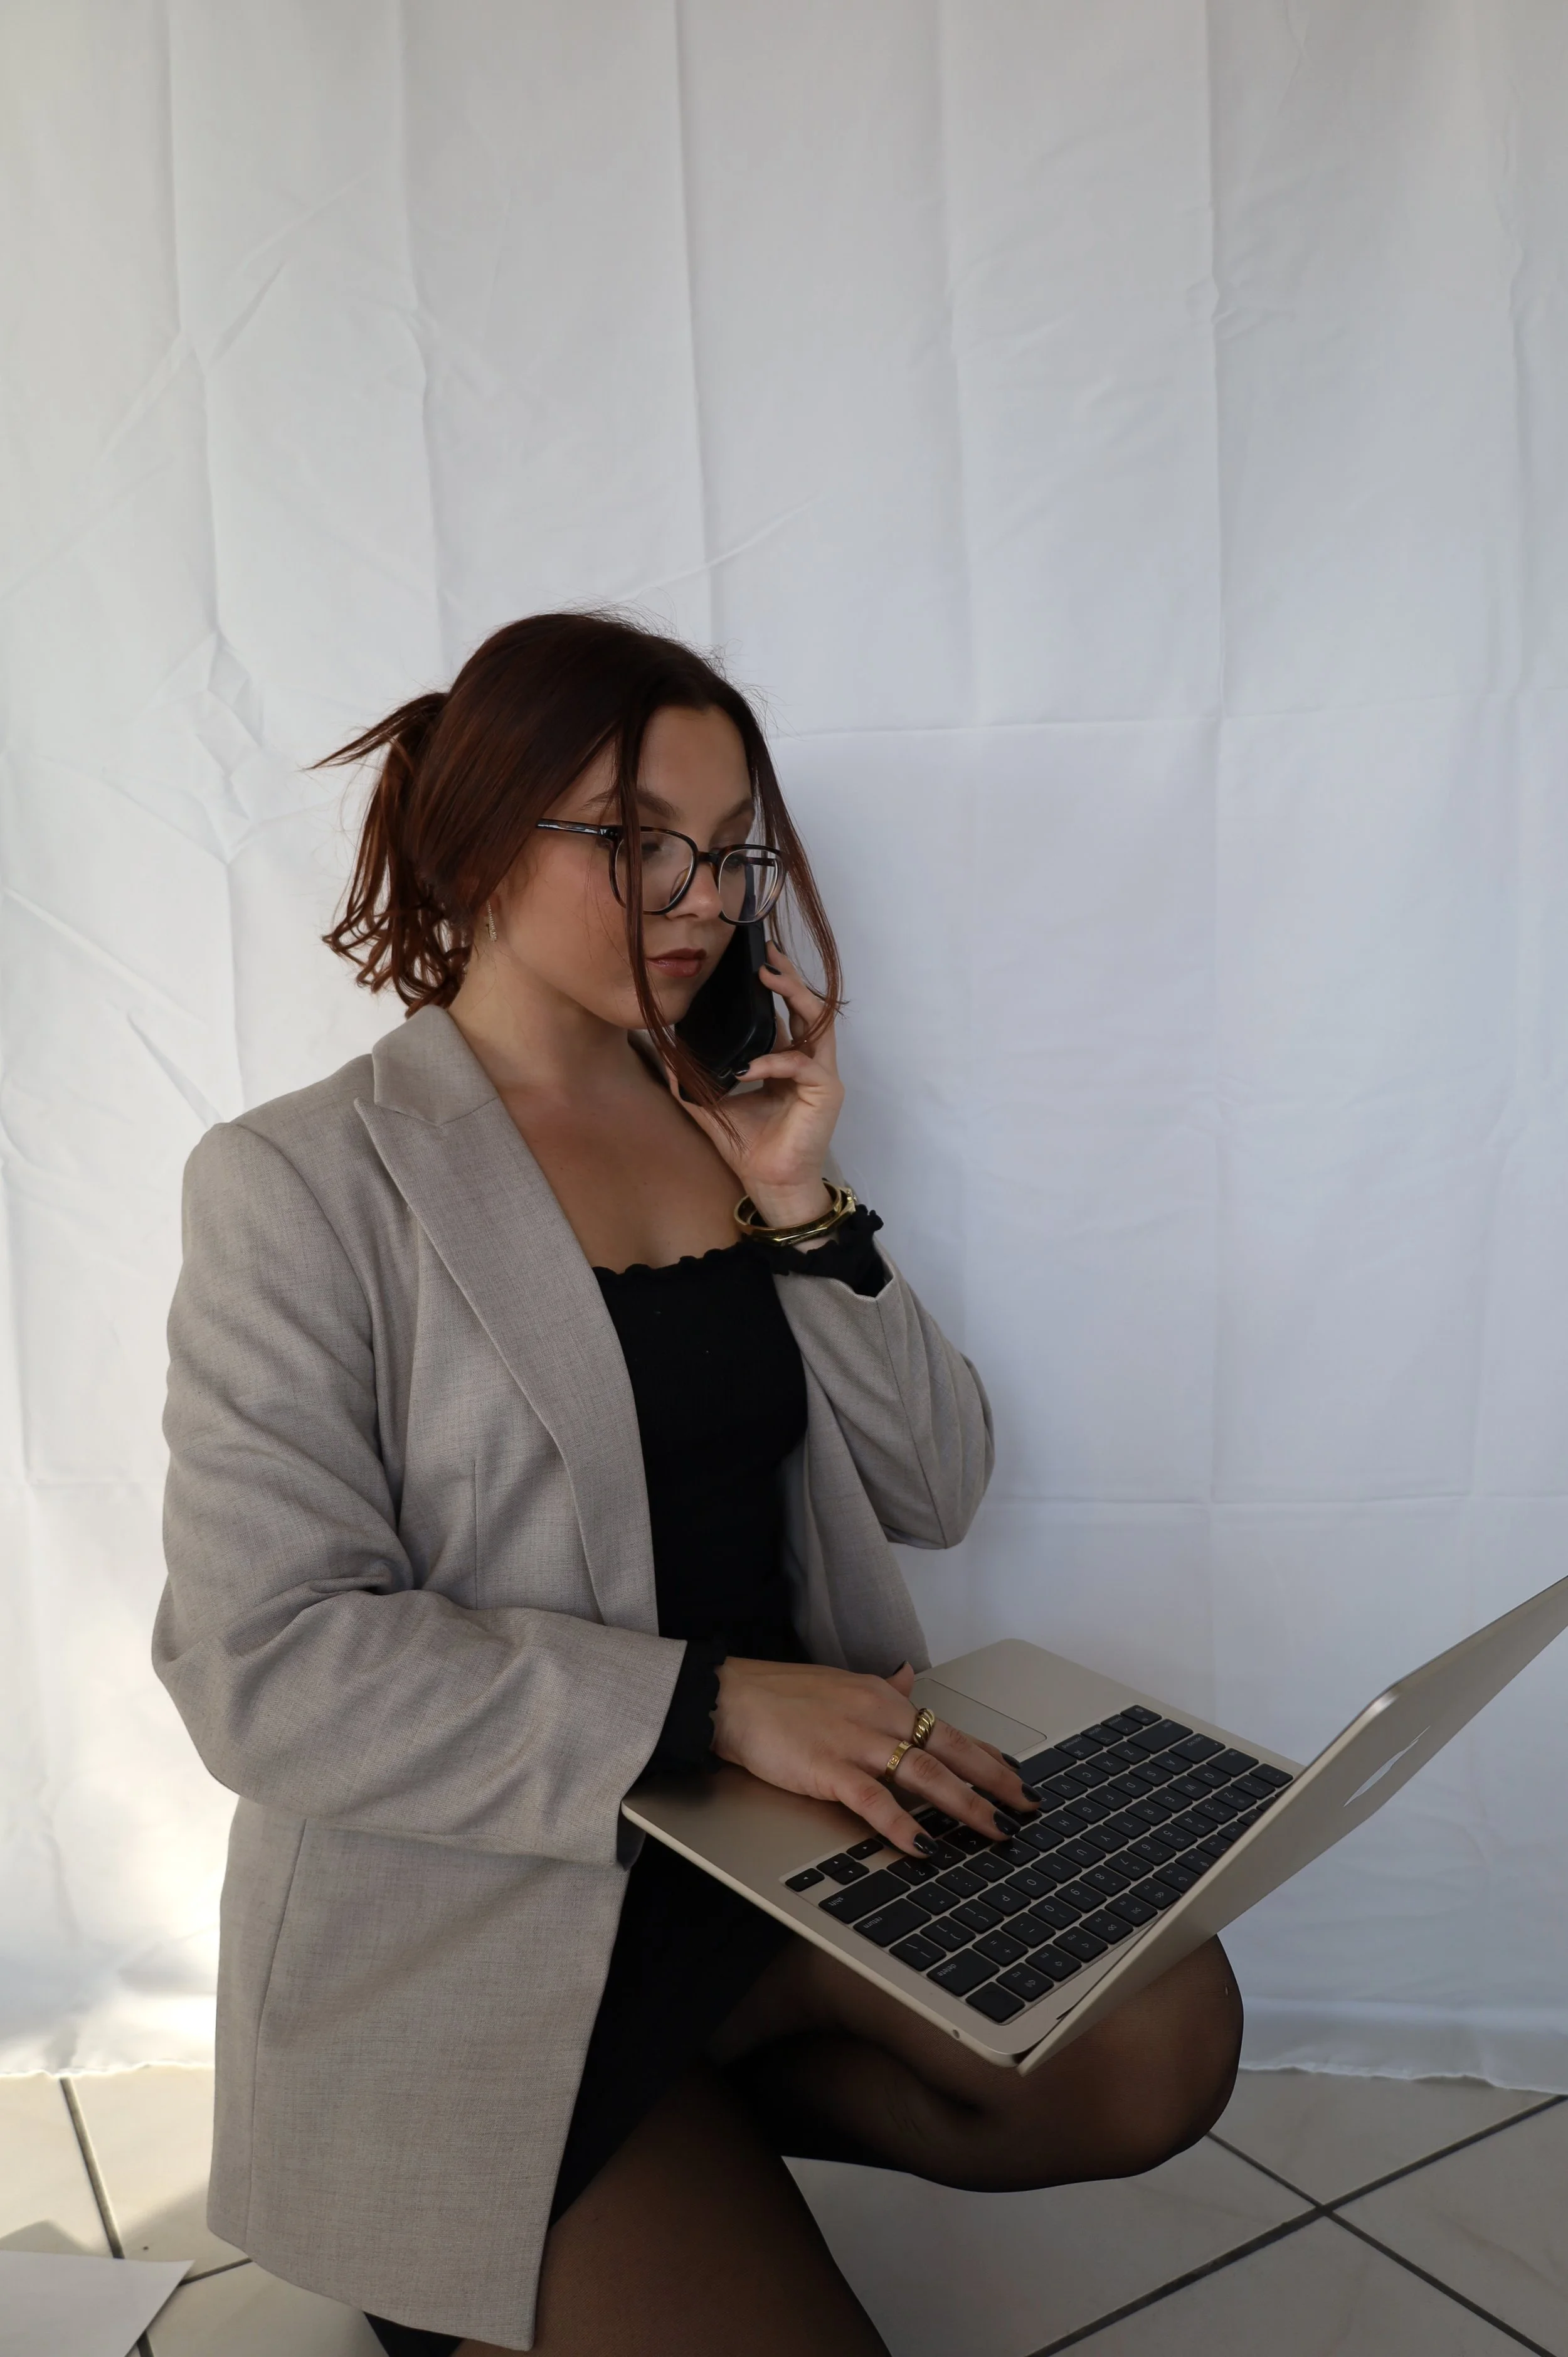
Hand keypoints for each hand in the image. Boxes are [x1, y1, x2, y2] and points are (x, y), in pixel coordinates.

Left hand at [674, 943, 843, 1228]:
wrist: (768, 1183)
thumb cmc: (748, 1146)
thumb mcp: (711, 1102)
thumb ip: (693, 1075)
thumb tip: (664, 1047)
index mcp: (786, 1060)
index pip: (785, 1012)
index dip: (774, 984)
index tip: (753, 960)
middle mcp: (808, 1061)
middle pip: (807, 1006)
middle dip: (788, 976)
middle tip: (765, 955)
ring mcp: (821, 1075)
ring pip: (817, 1021)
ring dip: (794, 995)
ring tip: (769, 977)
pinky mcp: (827, 1092)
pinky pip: (802, 1064)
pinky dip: (775, 1061)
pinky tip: (751, 1067)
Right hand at [711, 1657, 1037, 1857]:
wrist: (730, 1697)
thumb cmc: (780, 1695)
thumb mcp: (840, 1683)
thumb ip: (879, 1687)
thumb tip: (907, 1675)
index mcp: (884, 1699)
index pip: (948, 1730)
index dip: (987, 1756)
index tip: (1016, 1777)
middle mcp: (879, 1717)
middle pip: (951, 1751)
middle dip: (994, 1782)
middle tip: (1026, 1808)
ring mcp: (856, 1742)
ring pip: (926, 1775)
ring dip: (965, 1806)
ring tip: (994, 1831)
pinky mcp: (829, 1768)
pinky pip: (875, 1801)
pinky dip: (903, 1826)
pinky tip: (925, 1847)